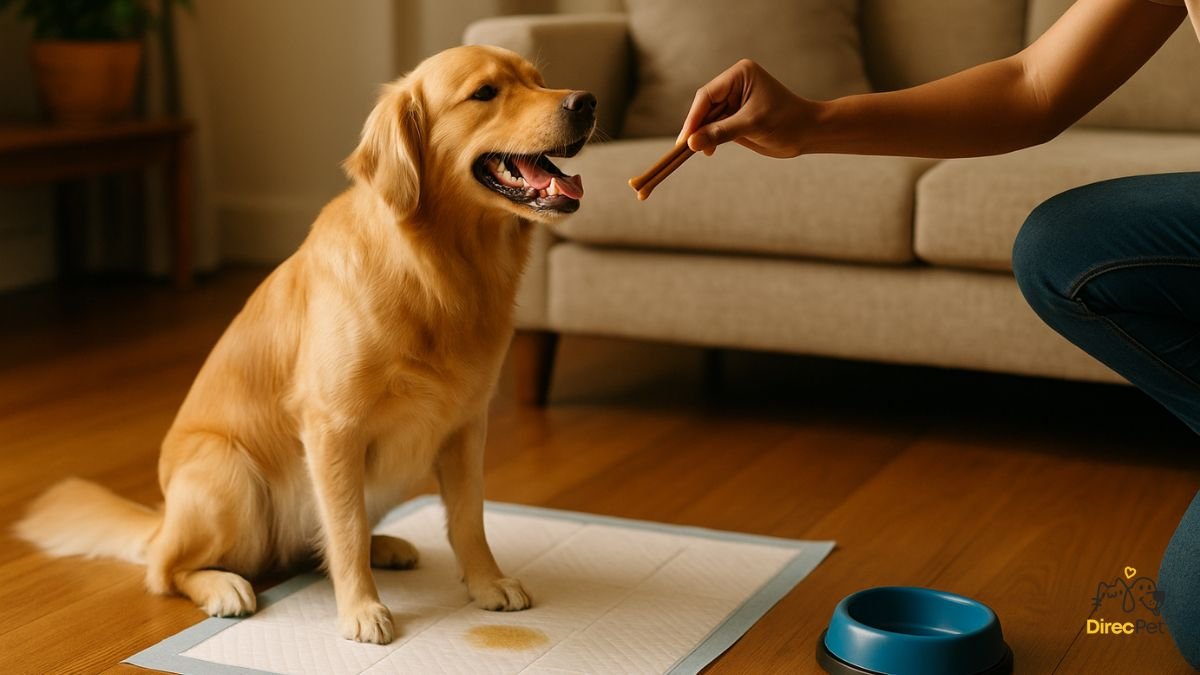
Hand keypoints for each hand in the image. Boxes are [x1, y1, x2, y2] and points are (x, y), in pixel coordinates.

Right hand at [676, 59, 813, 157]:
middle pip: (705, 107)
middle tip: (684, 149)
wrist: (809, 133)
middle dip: (696, 127)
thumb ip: (720, 133)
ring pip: (708, 119)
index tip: (684, 139)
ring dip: (702, 135)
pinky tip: (708, 151)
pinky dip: (710, 139)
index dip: (693, 117)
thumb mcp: (752, 125)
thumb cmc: (786, 122)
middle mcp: (734, 84)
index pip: (707, 95)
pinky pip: (716, 127)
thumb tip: (691, 143)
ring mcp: (735, 101)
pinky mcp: (736, 116)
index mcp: (739, 75)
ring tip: (700, 152)